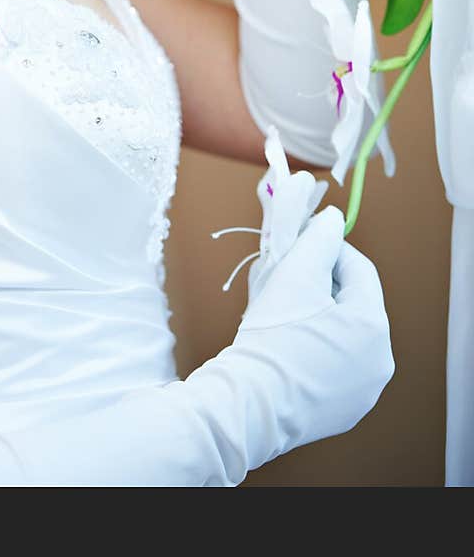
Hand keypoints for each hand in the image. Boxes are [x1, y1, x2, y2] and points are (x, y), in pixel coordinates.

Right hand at [230, 206, 394, 445]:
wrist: (249, 405)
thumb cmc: (273, 335)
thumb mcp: (296, 273)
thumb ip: (319, 238)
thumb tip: (333, 218)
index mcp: (374, 325)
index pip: (359, 269)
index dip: (328, 249)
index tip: (300, 243)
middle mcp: (380, 361)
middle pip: (352, 304)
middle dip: (321, 285)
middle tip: (286, 277)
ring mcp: (364, 391)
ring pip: (343, 336)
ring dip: (318, 317)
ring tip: (283, 312)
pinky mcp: (344, 412)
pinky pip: (334, 366)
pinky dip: (315, 350)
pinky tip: (286, 347)